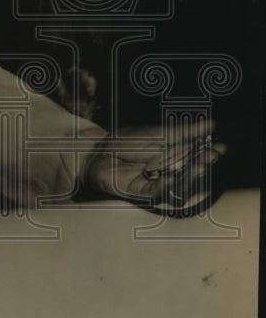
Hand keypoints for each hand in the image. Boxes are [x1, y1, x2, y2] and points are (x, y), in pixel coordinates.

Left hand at [83, 119, 226, 215]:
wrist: (98, 152)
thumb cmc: (126, 141)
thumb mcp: (158, 133)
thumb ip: (184, 131)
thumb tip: (211, 124)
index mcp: (174, 155)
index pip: (196, 155)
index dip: (208, 152)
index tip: (220, 146)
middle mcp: (169, 171)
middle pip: (191, 169)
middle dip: (203, 162)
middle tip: (214, 155)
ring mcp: (157, 183)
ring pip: (178, 182)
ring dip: (190, 175)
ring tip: (201, 166)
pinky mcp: (143, 193)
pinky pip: (158, 191)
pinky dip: (167, 184)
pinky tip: (175, 176)